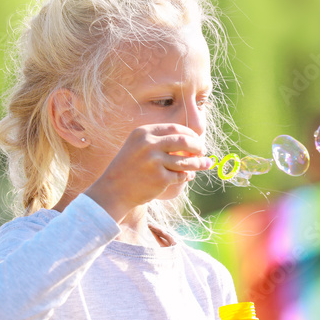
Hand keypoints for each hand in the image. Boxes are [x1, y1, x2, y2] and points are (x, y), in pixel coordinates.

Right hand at [85, 123, 210, 221]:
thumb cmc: (129, 167)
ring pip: (185, 161)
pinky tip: (186, 177)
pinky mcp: (159, 178)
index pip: (175, 128)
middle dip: (198, 146)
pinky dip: (186, 177)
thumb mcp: (139, 146)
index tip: (197, 140)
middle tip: (203, 151)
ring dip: (198, 164)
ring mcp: (154, 161)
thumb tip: (192, 141)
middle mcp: (149, 144)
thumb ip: (162, 141)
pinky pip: (180, 176)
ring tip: (205, 165)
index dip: (190, 134)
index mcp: (144, 133)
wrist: (113, 190)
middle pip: (184, 141)